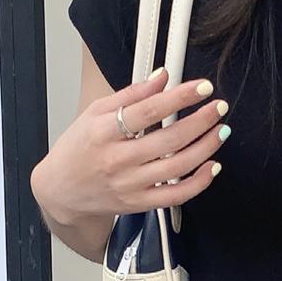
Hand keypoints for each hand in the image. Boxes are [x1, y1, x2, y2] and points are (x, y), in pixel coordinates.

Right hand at [33, 68, 229, 224]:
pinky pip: (176, 195)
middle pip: (168, 140)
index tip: (202, 87)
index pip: (148, 112)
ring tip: (220, 130)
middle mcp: (117, 160)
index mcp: (103, 132)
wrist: (61, 191)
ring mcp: (130, 185)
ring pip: (177, 167)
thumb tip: (162, 77)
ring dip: (206, 147)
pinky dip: (199, 182)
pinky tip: (213, 165)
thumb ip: (131, 95)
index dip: (179, 97)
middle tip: (218, 107)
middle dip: (200, 121)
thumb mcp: (95, 113)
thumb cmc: (78, 148)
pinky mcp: (140, 203)